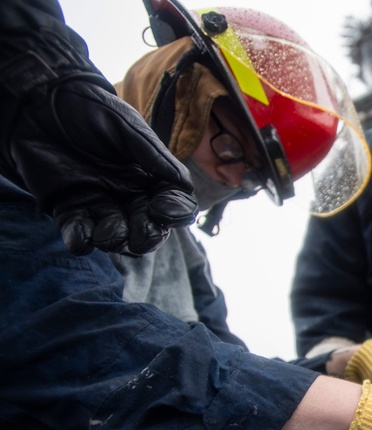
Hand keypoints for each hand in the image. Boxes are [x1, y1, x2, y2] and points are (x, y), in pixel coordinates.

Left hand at [7, 75, 196, 254]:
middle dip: (148, 236)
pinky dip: (81, 241)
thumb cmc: (89, 108)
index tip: (162, 210)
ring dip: (116, 240)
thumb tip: (185, 186)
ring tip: (107, 230)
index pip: (174, 204)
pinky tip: (81, 233)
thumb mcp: (128, 127)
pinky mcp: (68, 208)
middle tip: (139, 231)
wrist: (40, 99)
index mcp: (148, 175)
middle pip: (149, 229)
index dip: (176, 213)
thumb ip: (154, 157)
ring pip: (116, 237)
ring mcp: (98, 203)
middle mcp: (128, 194)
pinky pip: (79, 235)